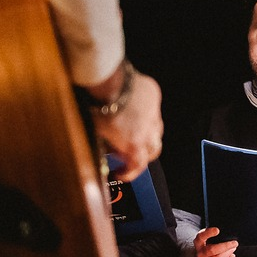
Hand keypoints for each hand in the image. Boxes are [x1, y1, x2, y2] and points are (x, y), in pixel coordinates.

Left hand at [91, 66, 162, 181]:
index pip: (138, 166)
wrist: (111, 83)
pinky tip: (135, 108)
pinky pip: (153, 109)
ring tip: (136, 131)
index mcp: (135, 145)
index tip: (122, 173)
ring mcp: (154, 114)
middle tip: (132, 154)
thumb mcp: (100, 133)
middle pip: (153, 150)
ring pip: (157, 130)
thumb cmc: (101, 108)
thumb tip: (110, 148)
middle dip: (144, 155)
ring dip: (149, 135)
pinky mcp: (154, 97)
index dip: (129, 173)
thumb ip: (109, 144)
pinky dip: (146, 113)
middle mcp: (149, 132)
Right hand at [174, 225, 237, 256]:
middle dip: (226, 246)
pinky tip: (232, 256)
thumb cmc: (205, 246)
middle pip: (212, 250)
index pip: (201, 237)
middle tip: (235, 243)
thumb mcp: (205, 238)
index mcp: (198, 243)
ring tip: (233, 248)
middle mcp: (200, 253)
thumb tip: (221, 230)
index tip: (217, 230)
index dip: (209, 233)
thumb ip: (210, 233)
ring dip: (229, 253)